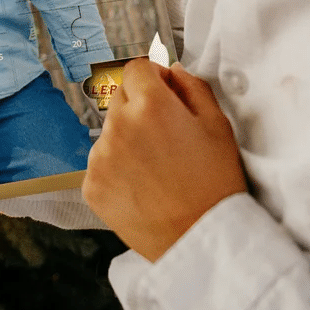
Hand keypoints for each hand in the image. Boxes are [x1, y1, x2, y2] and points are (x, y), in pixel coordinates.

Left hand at [82, 58, 246, 261]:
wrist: (201, 241)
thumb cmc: (215, 182)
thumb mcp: (217, 125)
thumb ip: (192, 86)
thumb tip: (171, 70)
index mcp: (150, 104)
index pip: (137, 68)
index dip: (155, 78)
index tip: (167, 96)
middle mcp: (118, 125)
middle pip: (122, 96)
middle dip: (140, 107)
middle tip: (165, 136)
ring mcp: (100, 156)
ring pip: (110, 130)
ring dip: (127, 137)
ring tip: (156, 166)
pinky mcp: (91, 184)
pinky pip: (101, 161)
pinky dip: (117, 167)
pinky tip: (142, 185)